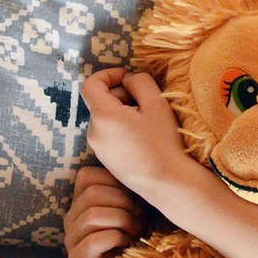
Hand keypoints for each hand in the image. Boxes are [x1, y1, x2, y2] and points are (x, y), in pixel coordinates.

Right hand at [63, 165, 146, 257]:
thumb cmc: (139, 233)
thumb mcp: (135, 203)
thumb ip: (127, 184)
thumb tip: (135, 163)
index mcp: (80, 201)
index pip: (87, 176)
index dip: (115, 182)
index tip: (134, 198)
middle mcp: (70, 218)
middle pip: (91, 194)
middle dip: (123, 203)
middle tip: (139, 218)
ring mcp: (70, 240)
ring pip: (92, 215)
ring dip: (122, 221)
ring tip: (134, 231)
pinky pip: (94, 240)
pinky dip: (116, 238)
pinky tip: (126, 244)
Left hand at [79, 68, 196, 199]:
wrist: (166, 183)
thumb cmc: (163, 142)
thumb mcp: (156, 103)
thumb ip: (139, 82)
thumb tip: (127, 80)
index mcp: (103, 116)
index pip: (90, 84)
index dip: (108, 74)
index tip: (128, 77)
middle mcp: (94, 132)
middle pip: (99, 101)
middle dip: (120, 94)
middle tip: (145, 101)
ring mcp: (98, 149)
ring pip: (105, 118)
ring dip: (122, 111)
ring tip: (146, 121)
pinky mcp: (105, 160)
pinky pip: (108, 134)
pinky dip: (121, 127)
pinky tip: (142, 137)